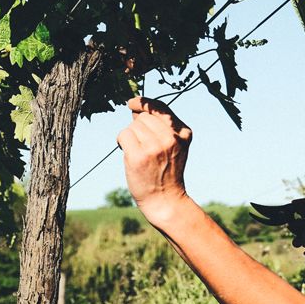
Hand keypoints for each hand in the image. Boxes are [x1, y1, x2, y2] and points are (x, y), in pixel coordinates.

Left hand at [116, 96, 193, 225]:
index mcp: (183, 133)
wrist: (165, 200)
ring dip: (130, 136)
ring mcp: (155, 147)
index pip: (161, 108)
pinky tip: (128, 153)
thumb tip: (136, 109)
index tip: (133, 103)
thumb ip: (161, 127)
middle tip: (140, 144)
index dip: (145, 103)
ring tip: (138, 152)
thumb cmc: (165, 172)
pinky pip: (123, 135)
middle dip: (137, 126)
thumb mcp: (174, 146)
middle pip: (144, 117)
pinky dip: (121, 142)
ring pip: (133, 126)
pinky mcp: (139, 156)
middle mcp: (171, 138)